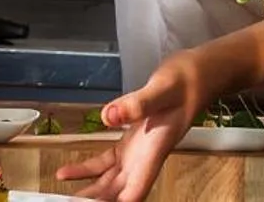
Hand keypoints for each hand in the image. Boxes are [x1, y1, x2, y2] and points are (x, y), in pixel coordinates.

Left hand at [55, 52, 212, 201]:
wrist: (199, 74)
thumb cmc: (188, 82)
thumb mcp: (162, 89)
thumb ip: (138, 104)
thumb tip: (109, 115)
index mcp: (154, 150)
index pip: (136, 189)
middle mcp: (146, 156)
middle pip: (119, 191)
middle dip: (96, 200)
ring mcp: (138, 151)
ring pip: (110, 181)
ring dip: (90, 191)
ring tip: (65, 197)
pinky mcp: (131, 142)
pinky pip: (106, 162)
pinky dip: (88, 169)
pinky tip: (69, 172)